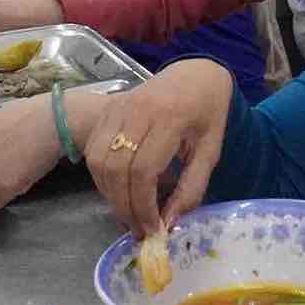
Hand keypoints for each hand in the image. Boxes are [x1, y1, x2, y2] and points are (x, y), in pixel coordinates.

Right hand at [72, 59, 233, 235]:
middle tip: (138, 229)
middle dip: (124, 206)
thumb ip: (191, 188)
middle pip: (117, 168)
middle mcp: (138, 109)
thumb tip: (168, 223)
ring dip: (110, 194)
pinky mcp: (108, 110)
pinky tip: (119, 191)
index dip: (144, 204)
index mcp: (171, 117)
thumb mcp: (210, 151)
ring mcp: (119, 107)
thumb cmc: (207, 113)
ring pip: (100, 161)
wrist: (195, 75)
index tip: (153, 228)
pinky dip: (102, 178)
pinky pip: (94, 151)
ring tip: (129, 214)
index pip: (145, 169)